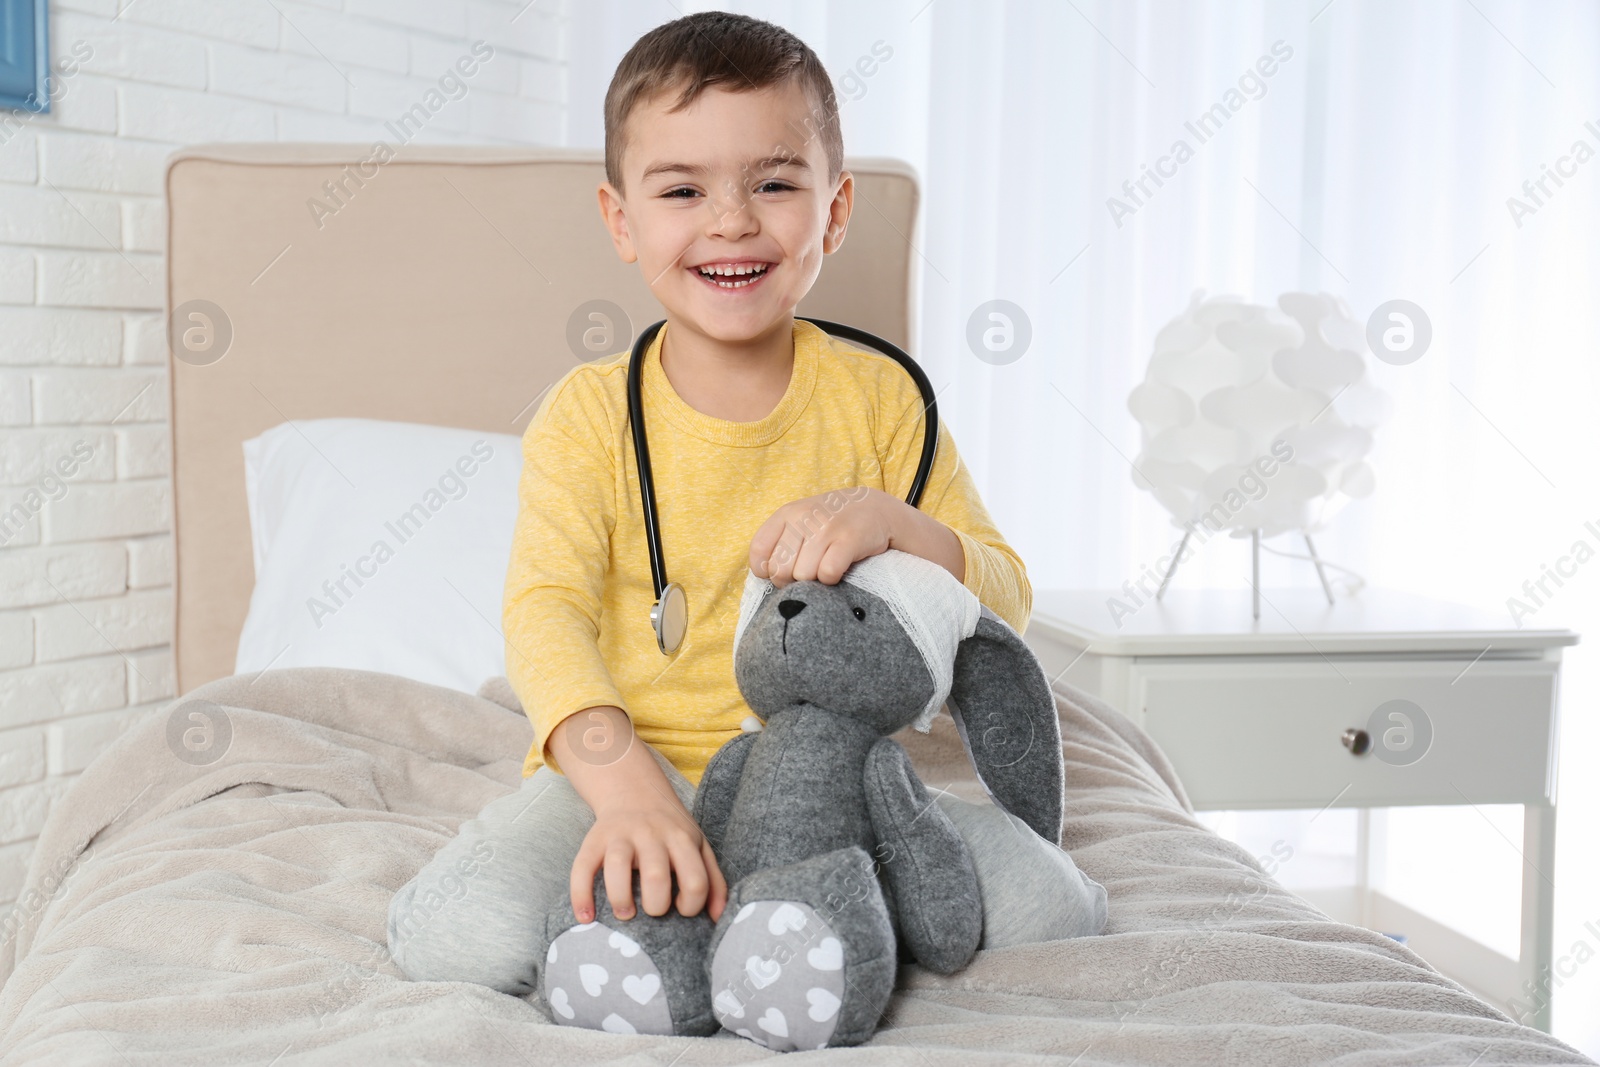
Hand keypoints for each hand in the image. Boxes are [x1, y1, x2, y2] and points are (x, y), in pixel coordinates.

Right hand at [570, 783, 726, 922]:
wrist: (634, 791)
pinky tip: (586, 916)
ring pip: (617, 867)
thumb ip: (714, 881)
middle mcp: (652, 835)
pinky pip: (582, 868)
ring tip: (625, 913)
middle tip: (652, 911)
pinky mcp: (594, 840)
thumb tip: (719, 919)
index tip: (681, 909)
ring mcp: (621, 836)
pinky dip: (580, 895)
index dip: (691, 905)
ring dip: (620, 899)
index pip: (695, 880)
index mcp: (682, 839)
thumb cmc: (671, 830)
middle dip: (656, 906)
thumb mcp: (699, 846)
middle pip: (656, 876)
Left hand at [749, 486, 965, 586]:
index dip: (769, 572)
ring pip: (803, 575)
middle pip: (781, 571)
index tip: (786, 572)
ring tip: (829, 567)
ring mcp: (827, 527)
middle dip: (794, 580)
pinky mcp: (849, 539)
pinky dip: (833, 580)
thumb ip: (778, 545)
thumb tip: (760, 575)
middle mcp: (804, 517)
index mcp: (787, 514)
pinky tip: (842, 570)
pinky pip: (827, 575)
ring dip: (816, 581)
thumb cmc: (834, 527)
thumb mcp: (802, 525)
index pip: (759, 555)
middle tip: (813, 571)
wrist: (879, 512)